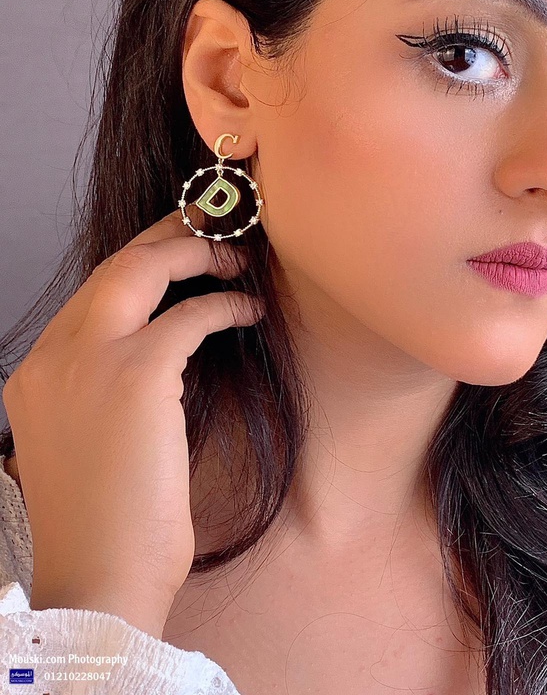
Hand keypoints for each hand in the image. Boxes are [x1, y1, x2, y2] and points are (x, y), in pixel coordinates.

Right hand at [1, 207, 261, 637]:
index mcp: (36, 374)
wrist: (101, 581)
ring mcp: (88, 362)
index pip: (90, 295)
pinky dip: (223, 305)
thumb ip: (106, 387)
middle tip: (211, 227)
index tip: (176, 249)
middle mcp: (52, 358)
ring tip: (234, 257)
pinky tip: (248, 310)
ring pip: (141, 269)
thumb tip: (169, 348)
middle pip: (112, 267)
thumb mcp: (89, 440)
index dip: (139, 263)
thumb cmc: (110, 523)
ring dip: (194, 253)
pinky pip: (188, 315)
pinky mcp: (135, 377)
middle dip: (166, 237)